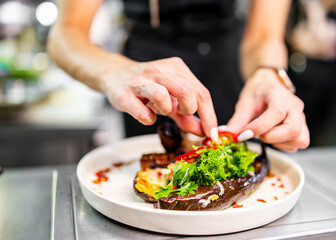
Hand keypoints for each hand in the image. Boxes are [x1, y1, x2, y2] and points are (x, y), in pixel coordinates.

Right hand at [101, 56, 216, 135]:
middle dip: (189, 109)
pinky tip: (144, 112)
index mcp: (176, 68)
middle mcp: (160, 70)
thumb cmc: (148, 88)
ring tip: (158, 108)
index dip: (209, 116)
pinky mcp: (125, 95)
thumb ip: (187, 116)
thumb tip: (203, 132)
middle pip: (187, 91)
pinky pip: (144, 114)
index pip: (201, 92)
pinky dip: (148, 119)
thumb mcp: (171, 99)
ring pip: (163, 97)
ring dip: (165, 110)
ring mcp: (141, 81)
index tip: (212, 134)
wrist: (114, 75)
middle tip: (181, 113)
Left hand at [226, 68, 309, 150]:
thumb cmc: (258, 91)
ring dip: (280, 142)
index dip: (259, 127)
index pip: (276, 113)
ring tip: (266, 134)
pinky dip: (285, 145)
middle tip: (257, 134)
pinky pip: (300, 142)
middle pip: (293, 130)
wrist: (269, 83)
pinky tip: (273, 137)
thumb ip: (237, 121)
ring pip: (300, 139)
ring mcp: (301, 117)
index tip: (244, 134)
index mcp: (279, 96)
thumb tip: (225, 135)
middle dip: (271, 138)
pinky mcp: (302, 126)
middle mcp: (295, 107)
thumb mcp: (245, 103)